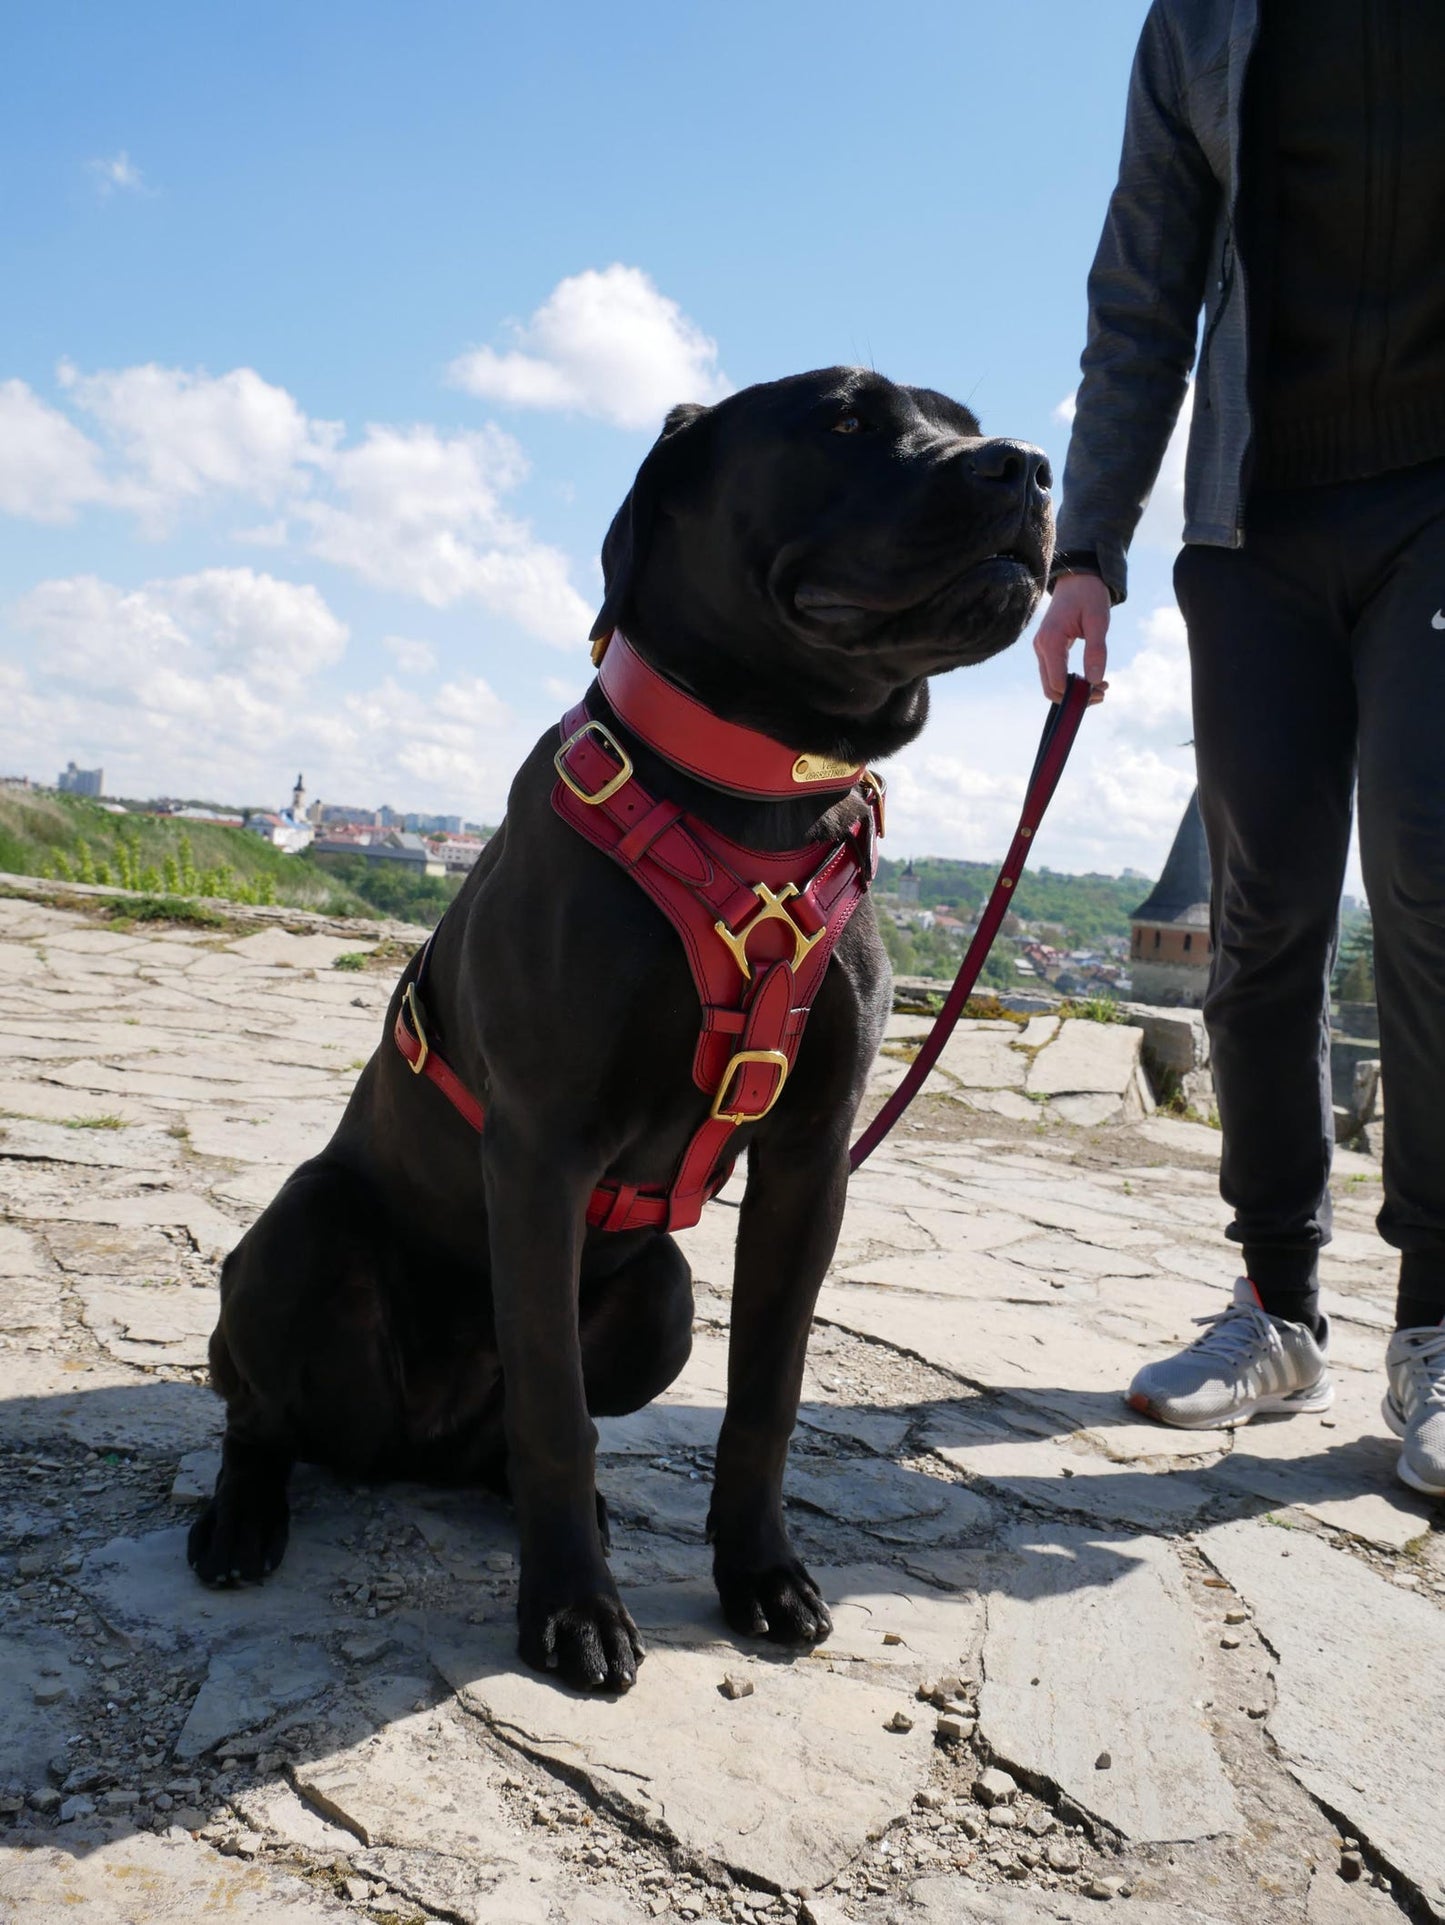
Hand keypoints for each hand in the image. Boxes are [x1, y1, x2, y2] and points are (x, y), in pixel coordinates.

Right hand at [1034, 572, 1111, 704]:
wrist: (1078, 577)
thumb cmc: (1089, 595)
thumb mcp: (1098, 621)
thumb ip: (1096, 651)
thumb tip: (1095, 681)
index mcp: (1051, 640)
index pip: (1057, 682)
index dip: (1078, 694)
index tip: (1102, 691)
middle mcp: (1041, 647)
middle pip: (1050, 689)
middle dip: (1075, 698)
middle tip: (1102, 693)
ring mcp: (1041, 648)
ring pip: (1051, 684)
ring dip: (1073, 692)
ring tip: (1099, 687)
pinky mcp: (1047, 649)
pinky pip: (1054, 674)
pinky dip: (1069, 682)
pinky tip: (1089, 678)